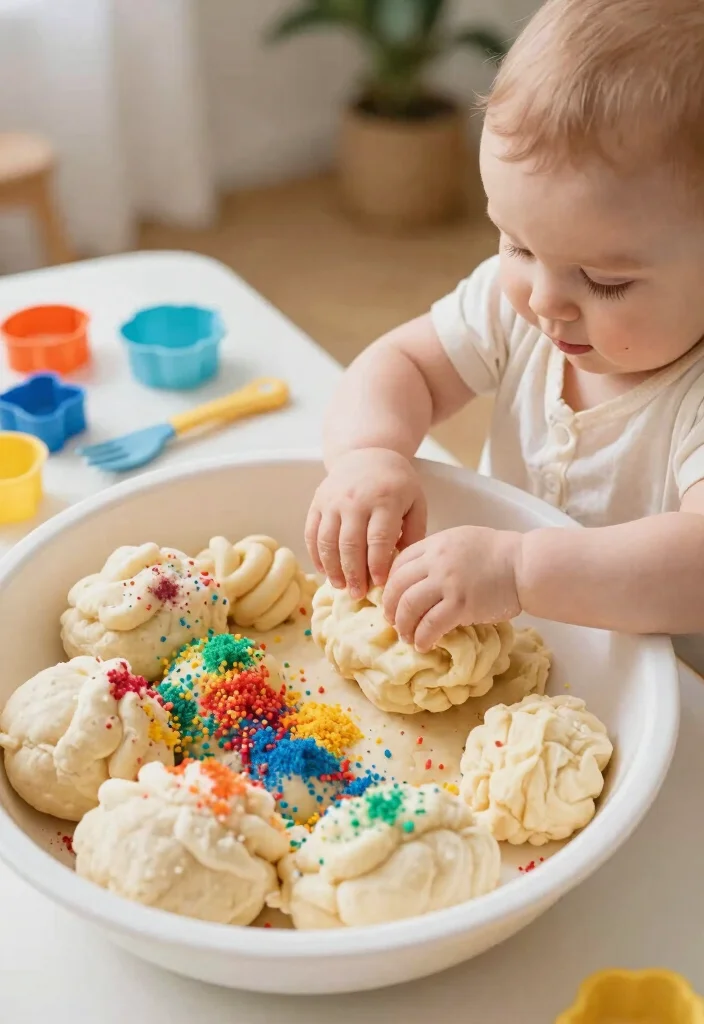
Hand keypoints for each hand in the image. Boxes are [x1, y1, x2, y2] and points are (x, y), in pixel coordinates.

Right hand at [305, 448, 426, 598]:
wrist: (368, 453)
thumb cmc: (397, 483)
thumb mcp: (416, 502)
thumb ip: (414, 533)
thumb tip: (402, 566)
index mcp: (384, 500)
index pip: (378, 538)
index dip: (378, 565)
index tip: (380, 584)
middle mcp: (355, 500)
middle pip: (350, 544)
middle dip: (354, 573)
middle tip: (358, 594)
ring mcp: (333, 501)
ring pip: (327, 541)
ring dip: (332, 568)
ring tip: (341, 586)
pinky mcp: (317, 502)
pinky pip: (312, 532)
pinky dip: (316, 555)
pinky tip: (324, 571)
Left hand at [383, 526, 522, 652]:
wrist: (525, 565)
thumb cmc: (499, 554)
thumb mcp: (461, 541)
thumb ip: (439, 554)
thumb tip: (420, 577)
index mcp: (435, 544)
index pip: (399, 563)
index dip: (390, 584)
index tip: (392, 598)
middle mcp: (436, 561)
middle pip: (398, 586)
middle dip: (390, 607)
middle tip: (393, 621)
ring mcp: (448, 583)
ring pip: (409, 606)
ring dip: (404, 626)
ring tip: (407, 637)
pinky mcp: (461, 605)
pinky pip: (430, 625)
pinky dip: (422, 638)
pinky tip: (424, 645)